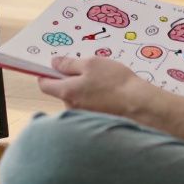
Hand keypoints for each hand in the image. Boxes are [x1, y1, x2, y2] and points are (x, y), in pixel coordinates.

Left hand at [38, 56, 154, 118]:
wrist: (139, 104)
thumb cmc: (115, 82)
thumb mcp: (91, 64)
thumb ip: (69, 64)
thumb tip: (54, 63)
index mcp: (66, 92)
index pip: (45, 85)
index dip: (46, 74)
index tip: (54, 66)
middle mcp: (71, 108)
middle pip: (61, 91)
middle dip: (70, 81)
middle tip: (88, 71)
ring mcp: (83, 116)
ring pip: (76, 99)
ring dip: (84, 90)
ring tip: (103, 82)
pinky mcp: (95, 120)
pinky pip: (88, 106)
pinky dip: (94, 99)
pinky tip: (108, 93)